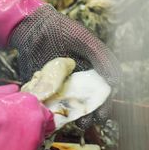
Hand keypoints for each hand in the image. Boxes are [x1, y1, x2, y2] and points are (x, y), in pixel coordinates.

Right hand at [0, 85, 54, 149]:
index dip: (38, 123)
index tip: (33, 128)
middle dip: (28, 138)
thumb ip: (10, 93)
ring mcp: (32, 144)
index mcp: (32, 106)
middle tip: (12, 139)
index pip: (46, 117)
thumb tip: (15, 90)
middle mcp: (37, 124)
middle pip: (39, 134)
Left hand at [10, 4, 120, 128]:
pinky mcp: (43, 88)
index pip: (101, 92)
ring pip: (68, 106)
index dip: (104, 105)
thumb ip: (102, 57)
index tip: (101, 114)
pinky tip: (52, 115)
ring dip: (71, 116)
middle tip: (86, 122)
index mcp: (90, 70)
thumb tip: (115, 82)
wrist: (33, 26)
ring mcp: (59, 86)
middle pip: (86, 102)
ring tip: (71, 122)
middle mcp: (76, 80)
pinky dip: (50, 110)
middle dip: (88, 115)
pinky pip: (48, 103)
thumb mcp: (85, 40)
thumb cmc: (62, 30)